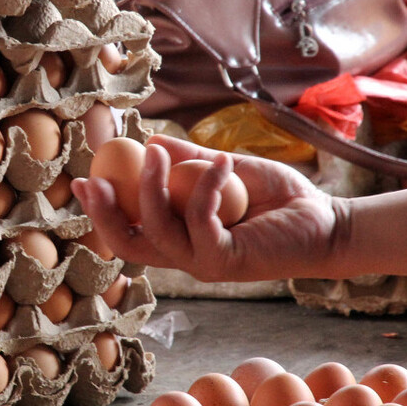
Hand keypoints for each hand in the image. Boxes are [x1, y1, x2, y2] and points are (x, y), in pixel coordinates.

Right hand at [71, 135, 344, 282]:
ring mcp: (204, 262)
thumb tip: (153, 142)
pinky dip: (204, 187)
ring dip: (151, 189)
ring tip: (156, 154)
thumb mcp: (225, 170)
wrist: (326, 219)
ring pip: (159, 231)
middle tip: (94, 179)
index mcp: (179, 238)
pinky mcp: (227, 260)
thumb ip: (190, 160)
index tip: (81, 179)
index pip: (129, 229)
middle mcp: (184, 256)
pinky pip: (201, 221)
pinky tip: (220, 163)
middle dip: (105, 212)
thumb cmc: (278, 198)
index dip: (100, 210)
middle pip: (129, 243)